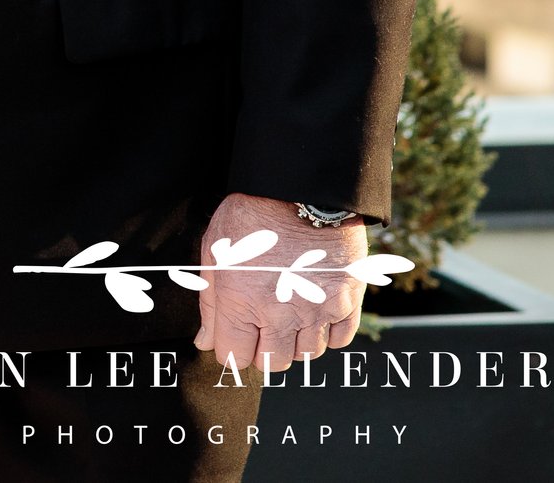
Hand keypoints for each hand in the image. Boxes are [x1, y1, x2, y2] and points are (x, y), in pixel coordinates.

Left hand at [193, 192, 368, 370]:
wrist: (300, 191)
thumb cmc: (250, 217)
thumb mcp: (214, 253)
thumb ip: (210, 303)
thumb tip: (206, 342)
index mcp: (240, 303)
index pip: (234, 357)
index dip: (231, 349)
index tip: (233, 338)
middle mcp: (280, 314)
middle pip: (272, 363)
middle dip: (262, 350)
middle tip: (260, 327)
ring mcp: (317, 309)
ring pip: (307, 355)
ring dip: (295, 341)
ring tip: (288, 314)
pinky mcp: (347, 301)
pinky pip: (339, 340)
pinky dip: (326, 333)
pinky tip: (314, 312)